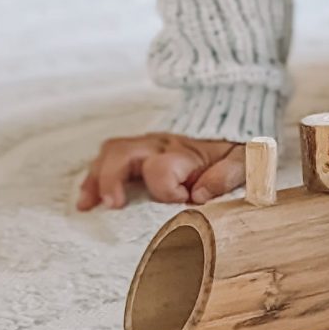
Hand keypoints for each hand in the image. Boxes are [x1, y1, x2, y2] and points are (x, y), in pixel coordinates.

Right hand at [77, 133, 243, 209]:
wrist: (229, 124)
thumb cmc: (233, 150)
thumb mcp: (242, 162)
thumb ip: (226, 176)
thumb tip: (198, 195)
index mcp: (184, 151)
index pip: (162, 168)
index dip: (167, 190)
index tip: (183, 200)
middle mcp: (159, 144)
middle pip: (123, 152)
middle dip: (112, 179)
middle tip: (113, 205)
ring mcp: (145, 145)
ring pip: (110, 153)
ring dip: (96, 178)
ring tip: (87, 204)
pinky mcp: (138, 149)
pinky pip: (108, 157)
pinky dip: (94, 178)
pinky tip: (87, 199)